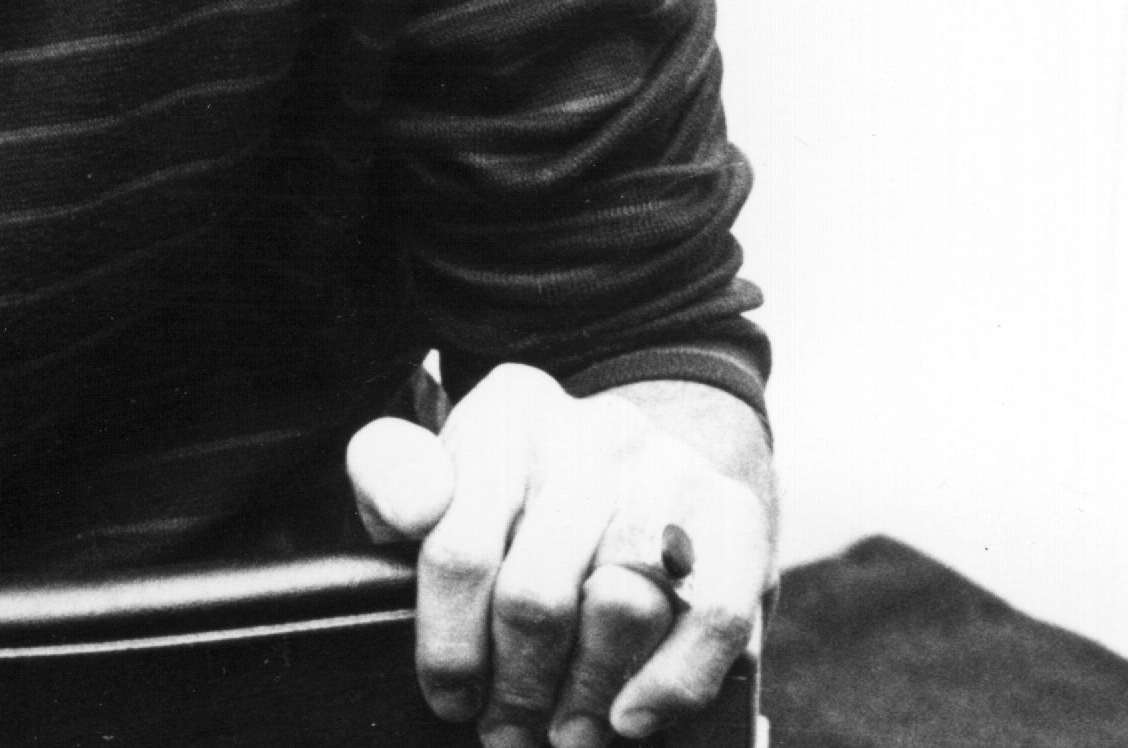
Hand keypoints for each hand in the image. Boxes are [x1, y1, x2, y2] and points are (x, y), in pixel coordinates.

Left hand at [347, 364, 769, 745]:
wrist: (637, 460)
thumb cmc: (513, 489)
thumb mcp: (436, 466)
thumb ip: (392, 474)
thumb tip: (411, 507)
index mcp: (507, 413)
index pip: (458, 546)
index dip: (448, 645)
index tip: (450, 698)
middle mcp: (593, 431)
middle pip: (538, 594)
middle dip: (515, 687)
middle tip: (505, 734)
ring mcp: (670, 470)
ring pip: (622, 611)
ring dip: (586, 697)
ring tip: (562, 734)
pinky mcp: (735, 515)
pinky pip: (716, 617)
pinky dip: (672, 685)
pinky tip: (632, 719)